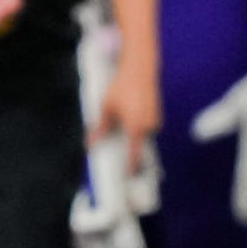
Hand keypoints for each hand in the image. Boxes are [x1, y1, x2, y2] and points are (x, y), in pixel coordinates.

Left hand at [92, 45, 160, 175]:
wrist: (139, 69)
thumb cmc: (121, 88)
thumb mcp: (106, 108)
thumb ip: (99, 129)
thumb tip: (90, 145)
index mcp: (136, 128)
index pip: (134, 155)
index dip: (131, 168)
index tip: (128, 178)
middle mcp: (149, 127)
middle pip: (137, 146)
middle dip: (129, 150)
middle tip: (121, 149)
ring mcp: (155, 121)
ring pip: (141, 136)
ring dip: (133, 136)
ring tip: (122, 122)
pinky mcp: (156, 115)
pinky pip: (146, 128)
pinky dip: (138, 128)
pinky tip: (130, 115)